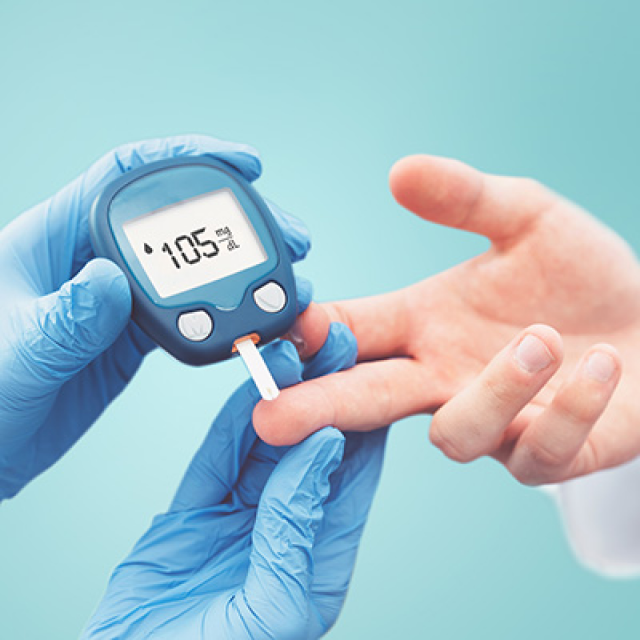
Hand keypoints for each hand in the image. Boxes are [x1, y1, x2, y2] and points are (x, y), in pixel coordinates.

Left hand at [0, 135, 310, 500]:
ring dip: (244, 271)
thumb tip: (112, 281)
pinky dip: (227, 314)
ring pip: (192, 268)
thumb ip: (65, 319)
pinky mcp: (132, 336)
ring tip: (287, 286)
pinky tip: (256, 319)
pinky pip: (191, 314)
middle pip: (176, 221)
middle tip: (289, 239)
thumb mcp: (15, 353)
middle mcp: (93, 261)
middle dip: (239, 222)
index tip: (244, 163)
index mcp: (57, 240)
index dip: (187, 157)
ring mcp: (117, 299)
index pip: (126, 175)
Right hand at [81, 325, 387, 639]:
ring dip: (278, 396)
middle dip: (322, 392)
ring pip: (264, 443)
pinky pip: (217, 455)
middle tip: (332, 341)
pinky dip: (232, 419)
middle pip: (310, 448)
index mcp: (318, 557)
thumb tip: (326, 447)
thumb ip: (297, 524)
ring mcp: (239, 517)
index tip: (365, 369)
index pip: (351, 474)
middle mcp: (286, 530)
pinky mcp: (196, 511)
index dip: (360, 419)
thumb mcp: (270, 606)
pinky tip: (250, 386)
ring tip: (291, 348)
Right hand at [255, 154, 639, 484]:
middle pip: (367, 400)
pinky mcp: (546, 453)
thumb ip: (465, 198)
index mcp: (426, 324)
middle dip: (317, 408)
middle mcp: (444, 377)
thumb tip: (400, 171)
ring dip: (493, 390)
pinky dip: (568, 408)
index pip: (351, 332)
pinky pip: (540, 450)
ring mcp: (492, 421)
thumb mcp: (527, 219)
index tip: (278, 329)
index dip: (309, 335)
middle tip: (273, 417)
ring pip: (456, 433)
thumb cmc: (583, 277)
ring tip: (537, 342)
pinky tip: (598, 367)